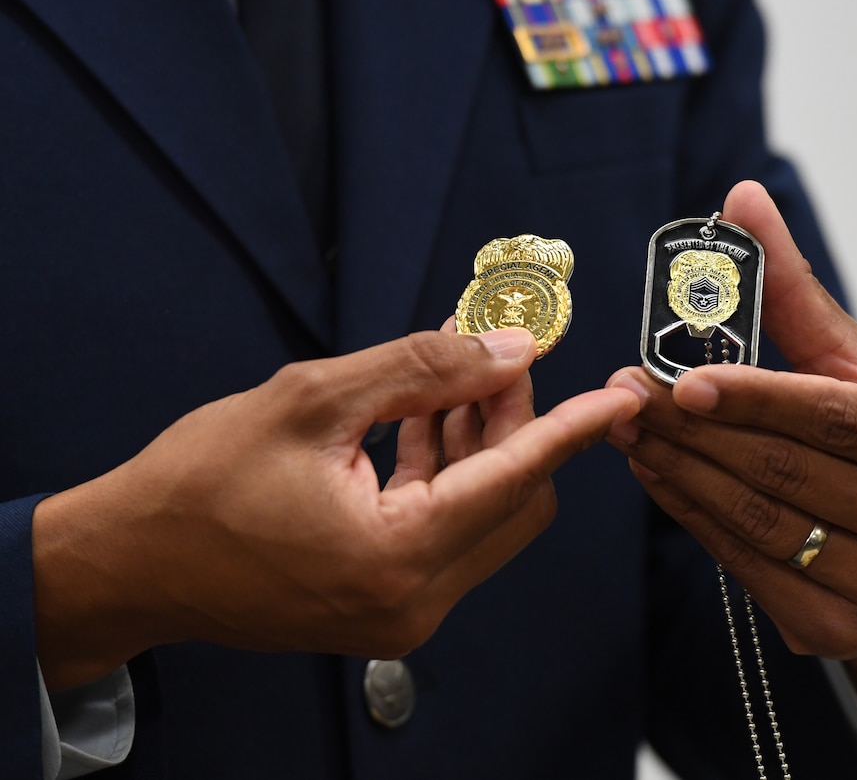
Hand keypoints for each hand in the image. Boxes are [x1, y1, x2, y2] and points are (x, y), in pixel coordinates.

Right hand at [34, 328, 638, 691]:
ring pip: (481, 514)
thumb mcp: (312, 400)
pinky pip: (444, 531)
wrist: (130, 563)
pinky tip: (425, 417)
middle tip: (497, 358)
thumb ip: (422, 369)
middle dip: (515, 422)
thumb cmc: (199, 485)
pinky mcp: (383, 604)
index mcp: (397, 556)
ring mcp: (400, 612)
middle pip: (512, 500)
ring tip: (455, 375)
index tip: (621, 395)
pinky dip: (445, 475)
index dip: (573, 427)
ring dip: (478, 444)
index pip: (517, 478)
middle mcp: (412, 601)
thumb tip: (507, 350)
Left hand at [607, 181, 856, 723]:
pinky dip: (689, 513)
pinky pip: (742, 562)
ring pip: (753, 517)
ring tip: (626, 429)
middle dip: (690, 428)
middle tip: (625, 393)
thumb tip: (742, 200)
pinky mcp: (836, 630)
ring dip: (676, 469)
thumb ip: (800, 296)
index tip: (678, 378)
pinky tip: (654, 474)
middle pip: (782, 467)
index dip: (753, 397)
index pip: (835, 416)